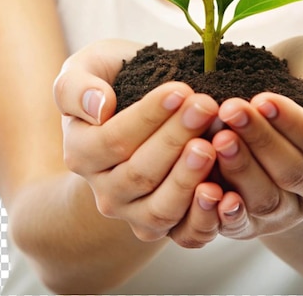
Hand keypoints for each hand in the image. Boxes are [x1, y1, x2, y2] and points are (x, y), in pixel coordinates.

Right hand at [52, 39, 222, 246]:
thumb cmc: (114, 79)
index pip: (113, 139)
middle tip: (206, 107)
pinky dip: (204, 219)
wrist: (137, 103)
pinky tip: (225, 194)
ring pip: (160, 208)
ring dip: (188, 179)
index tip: (180, 90)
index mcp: (81, 152)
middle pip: (140, 173)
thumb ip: (77, 87)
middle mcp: (104, 191)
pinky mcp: (165, 225)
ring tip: (212, 146)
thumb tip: (98, 109)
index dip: (148, 117)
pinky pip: (183, 234)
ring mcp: (134, 213)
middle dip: (176, 138)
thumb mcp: (87, 67)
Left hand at [208, 36, 302, 239]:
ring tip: (217, 139)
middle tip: (230, 110)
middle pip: (292, 171)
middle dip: (259, 140)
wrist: (292, 93)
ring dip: (240, 169)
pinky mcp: (258, 221)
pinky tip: (207, 191)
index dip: (291, 122)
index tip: (262, 99)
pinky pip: (244, 225)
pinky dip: (226, 214)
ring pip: (267, 198)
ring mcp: (291, 209)